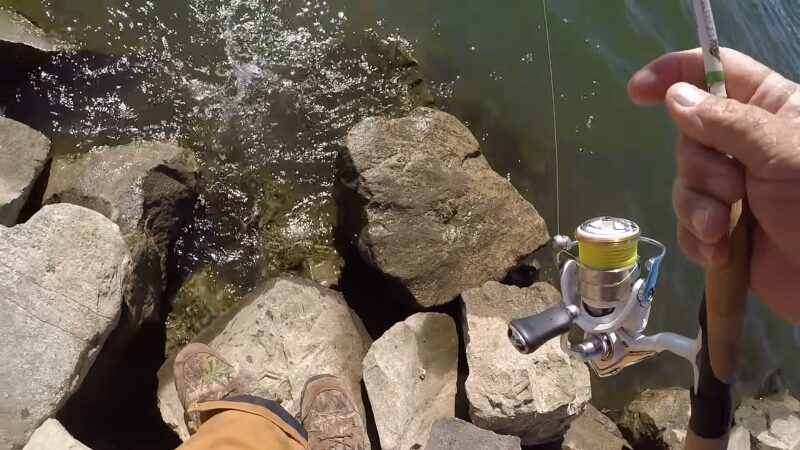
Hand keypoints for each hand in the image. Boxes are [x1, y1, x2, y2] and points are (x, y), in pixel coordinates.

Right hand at [628, 48, 799, 321]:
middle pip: (690, 135)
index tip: (638, 91)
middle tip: (731, 188)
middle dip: (699, 167)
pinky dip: (697, 239)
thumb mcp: (783, 152)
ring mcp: (736, 189)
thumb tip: (675, 95)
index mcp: (771, 110)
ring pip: (685, 183)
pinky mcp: (725, 230)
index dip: (675, 73)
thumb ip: (727, 121)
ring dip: (697, 208)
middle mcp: (749, 145)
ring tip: (722, 230)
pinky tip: (719, 253)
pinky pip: (687, 224)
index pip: (717, 72)